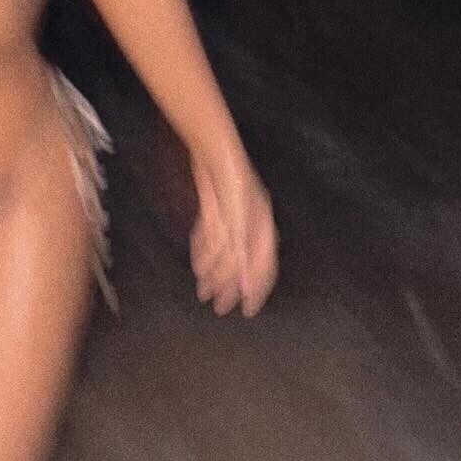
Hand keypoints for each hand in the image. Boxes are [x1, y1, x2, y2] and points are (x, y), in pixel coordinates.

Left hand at [189, 143, 277, 317]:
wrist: (214, 149)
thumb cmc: (231, 184)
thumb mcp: (238, 222)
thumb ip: (239, 253)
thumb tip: (243, 285)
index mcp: (262, 229)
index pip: (263, 267)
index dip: (256, 290)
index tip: (248, 311)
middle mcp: (250, 225)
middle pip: (241, 263)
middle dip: (229, 286)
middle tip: (218, 308)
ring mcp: (233, 216)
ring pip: (224, 252)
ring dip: (213, 272)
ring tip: (202, 291)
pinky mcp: (215, 207)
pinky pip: (211, 236)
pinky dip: (204, 251)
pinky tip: (197, 265)